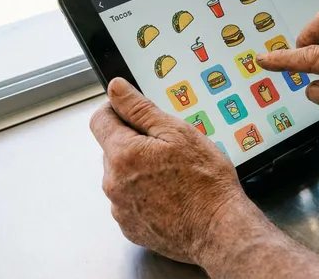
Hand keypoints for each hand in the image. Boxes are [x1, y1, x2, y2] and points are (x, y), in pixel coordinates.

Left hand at [89, 78, 244, 263]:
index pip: (100, 119)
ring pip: (123, 176)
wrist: (218, 230)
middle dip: (136, 143)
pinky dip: (146, 195)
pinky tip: (172, 196)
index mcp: (122, 153)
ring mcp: (120, 208)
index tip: (136, 112)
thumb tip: (116, 89)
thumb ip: (141, 109)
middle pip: (114, 149)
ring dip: (141, 170)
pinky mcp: (130, 227)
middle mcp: (113, 182)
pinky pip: (131, 202)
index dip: (118, 109)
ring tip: (175, 176)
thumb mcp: (178, 133)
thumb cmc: (205, 182)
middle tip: (170, 148)